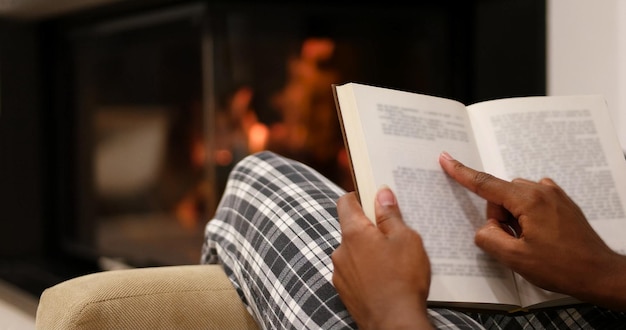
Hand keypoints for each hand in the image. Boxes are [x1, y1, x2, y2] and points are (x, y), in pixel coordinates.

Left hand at [332, 187, 432, 328]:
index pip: (345, 202)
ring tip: (394, 261)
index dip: (359, 196)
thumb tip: (381, 193)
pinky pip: (354, 271)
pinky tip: (386, 278)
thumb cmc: (403, 279)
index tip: (374, 198)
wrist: (394, 323)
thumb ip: (390, 215)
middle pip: (351, 228)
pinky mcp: (344, 291)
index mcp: (353, 233)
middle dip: (370, 228)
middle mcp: (340, 251)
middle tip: (394, 233)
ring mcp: (340, 273)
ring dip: (368, 251)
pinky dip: (367, 270)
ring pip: (353, 252)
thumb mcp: (406, 239)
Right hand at [439, 151, 625, 310]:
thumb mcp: (516, 259)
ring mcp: (554, 194)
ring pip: (516, 198)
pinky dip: (527, 215)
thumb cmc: (563, 267)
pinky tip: (540, 235)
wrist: (599, 273)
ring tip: (532, 242)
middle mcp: (541, 190)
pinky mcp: (561, 202)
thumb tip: (485, 228)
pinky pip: (532, 200)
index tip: (446, 160)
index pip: (486, 184)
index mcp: (528, 200)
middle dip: (500, 217)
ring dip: (514, 218)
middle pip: (501, 195)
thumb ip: (489, 238)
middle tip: (515, 242)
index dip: (462, 173)